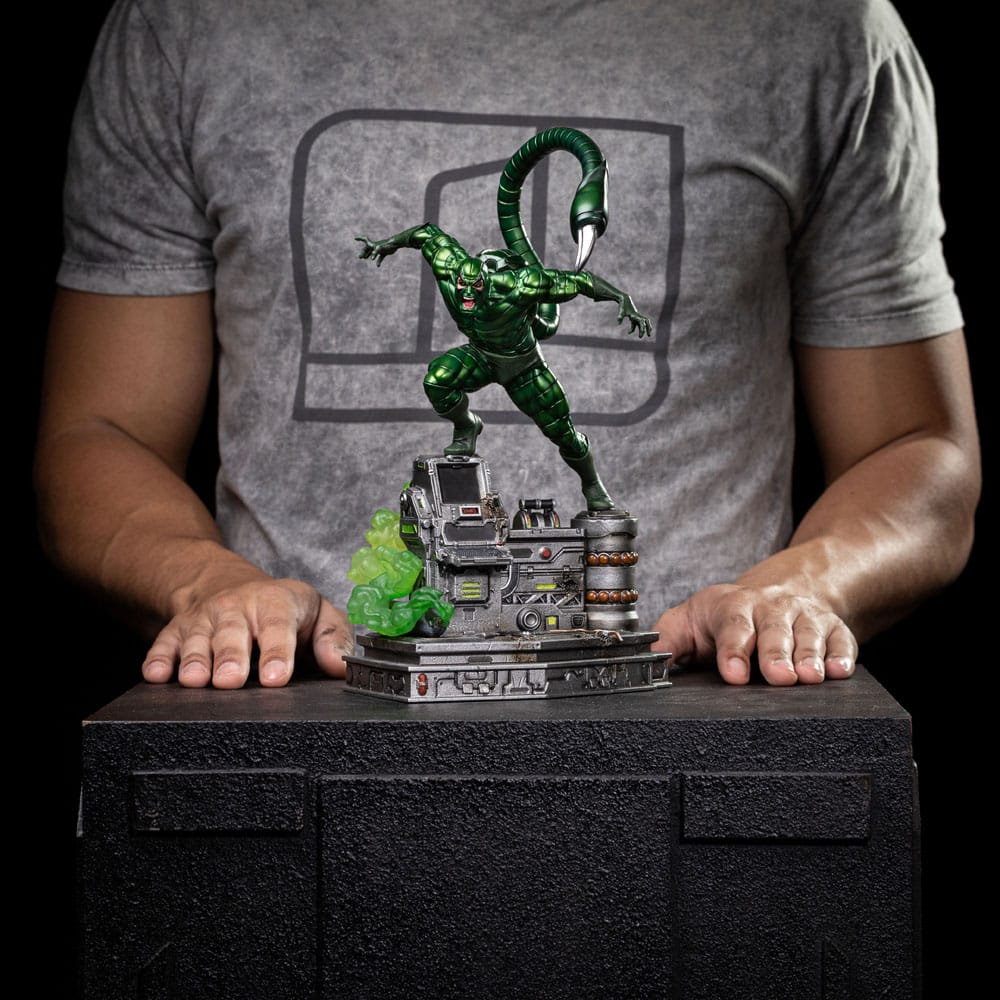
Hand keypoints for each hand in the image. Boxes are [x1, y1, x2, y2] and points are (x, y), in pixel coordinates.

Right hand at [141, 577, 352, 688]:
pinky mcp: (176, 631)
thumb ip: (334, 636)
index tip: (276, 678)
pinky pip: (163, 644)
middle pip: (232, 633)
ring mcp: (203, 619)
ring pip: (197, 639)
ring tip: (195, 680)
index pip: (278, 626)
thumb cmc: (281, 608)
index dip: (277, 651)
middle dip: (230, 656)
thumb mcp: (317, 611)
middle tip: (231, 680)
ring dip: (194, 660)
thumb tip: (340, 666)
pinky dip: (158, 658)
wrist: (228, 584)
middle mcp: (236, 608)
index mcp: (275, 602)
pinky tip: (156, 674)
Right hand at [355, 235, 394, 266]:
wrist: (396, 243)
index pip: (365, 240)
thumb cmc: (389, 244)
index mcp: (373, 244)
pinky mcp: (385, 252)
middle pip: (368, 249)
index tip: (355, 238)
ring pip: (373, 252)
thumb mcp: (382, 248)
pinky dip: (379, 261)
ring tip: (365, 258)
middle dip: (363, 252)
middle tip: (360, 257)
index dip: (360, 239)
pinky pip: (380, 257)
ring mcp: (380, 249)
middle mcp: (376, 246)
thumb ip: (378, 250)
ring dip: (369, 255)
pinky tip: (378, 266)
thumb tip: (374, 254)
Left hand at [616, 294, 651, 337]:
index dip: (642, 329)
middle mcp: (638, 316)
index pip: (642, 323)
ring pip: (641, 323)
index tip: (640, 336)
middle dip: (648, 328)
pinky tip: (628, 332)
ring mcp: (635, 316)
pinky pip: (635, 323)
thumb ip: (620, 316)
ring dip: (643, 328)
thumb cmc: (623, 304)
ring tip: (641, 335)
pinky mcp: (632, 316)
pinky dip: (633, 328)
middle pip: (646, 322)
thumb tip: (619, 323)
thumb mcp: (621, 310)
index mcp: (636, 315)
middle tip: (649, 335)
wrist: (624, 298)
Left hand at [652, 584, 856, 684]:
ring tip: (810, 677)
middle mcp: (771, 608)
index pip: (732, 625)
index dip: (733, 649)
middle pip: (774, 629)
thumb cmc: (726, 617)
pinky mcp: (834, 629)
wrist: (779, 592)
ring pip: (809, 634)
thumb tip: (647, 660)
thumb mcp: (689, 621)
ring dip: (810, 656)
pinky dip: (842, 655)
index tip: (733, 674)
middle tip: (778, 677)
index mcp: (732, 605)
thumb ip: (667, 640)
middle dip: (776, 653)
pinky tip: (839, 671)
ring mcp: (804, 617)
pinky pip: (842, 640)